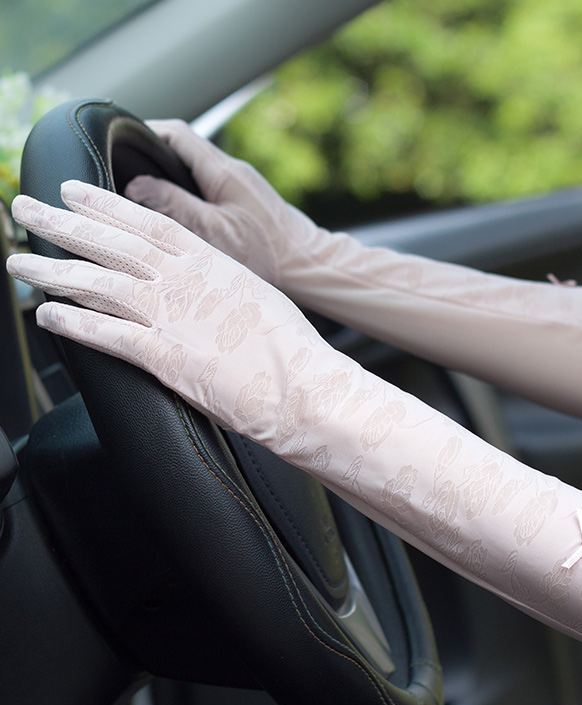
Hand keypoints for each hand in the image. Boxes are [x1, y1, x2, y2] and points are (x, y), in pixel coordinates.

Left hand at [7, 179, 344, 438]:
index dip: (104, 205)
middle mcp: (185, 283)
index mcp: (210, 264)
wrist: (304, 386)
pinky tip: (47, 317)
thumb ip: (220, 285)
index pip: (146, 224)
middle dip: (64, 224)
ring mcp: (172, 318)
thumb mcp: (256, 297)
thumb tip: (202, 284)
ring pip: (99, 285)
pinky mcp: (165, 357)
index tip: (73, 191)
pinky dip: (74, 325)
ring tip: (21, 263)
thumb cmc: (291, 347)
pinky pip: (107, 336)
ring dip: (54, 272)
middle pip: (112, 245)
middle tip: (25, 208)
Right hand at [125, 120, 329, 287]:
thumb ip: (175, 206)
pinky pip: (208, 189)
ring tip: (142, 199)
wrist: (309, 265)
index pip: (175, 134)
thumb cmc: (268, 253)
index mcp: (222, 171)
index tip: (116, 144)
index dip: (142, 134)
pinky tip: (177, 219)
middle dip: (150, 159)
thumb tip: (135, 185)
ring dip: (169, 180)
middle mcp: (232, 171)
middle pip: (182, 150)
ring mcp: (241, 187)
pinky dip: (188, 196)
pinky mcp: (246, 203)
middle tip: (121, 174)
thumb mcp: (214, 232)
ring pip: (194, 171)